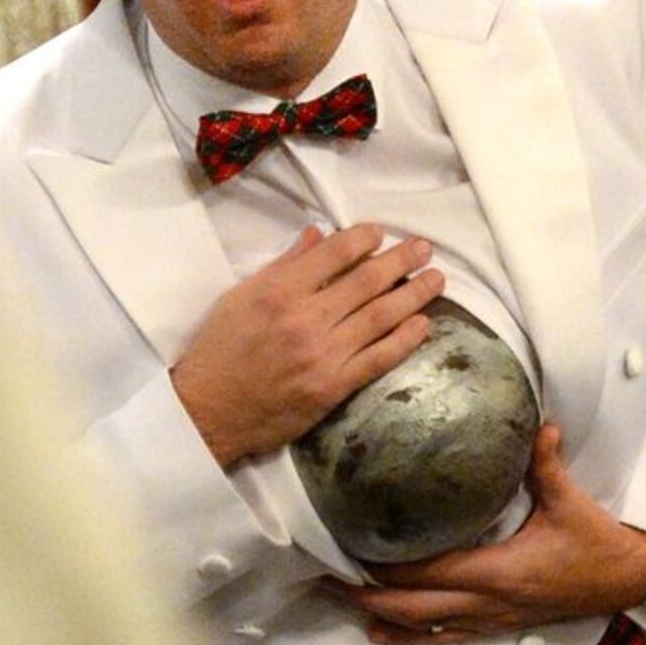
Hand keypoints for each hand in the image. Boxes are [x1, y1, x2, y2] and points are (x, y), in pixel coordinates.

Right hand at [170, 225, 441, 467]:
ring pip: (380, 316)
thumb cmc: (220, 350)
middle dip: (400, 260)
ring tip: (436, 278)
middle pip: (366, 281)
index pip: (335, 253)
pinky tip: (424, 323)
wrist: (209, 411)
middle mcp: (306, 318)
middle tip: (424, 247)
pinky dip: (405, 339)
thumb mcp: (240, 297)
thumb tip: (319, 235)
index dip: (364, 238)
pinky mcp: (333, 386)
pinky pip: (378, 358)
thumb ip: (283, 266)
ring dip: (413, 295)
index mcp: (279, 291)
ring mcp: (323, 354)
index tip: (380, 233)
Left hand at [349, 427, 645, 644]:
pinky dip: (409, 634)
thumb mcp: (572, 501)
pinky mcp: (499, 626)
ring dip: (380, 615)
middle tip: (326, 577)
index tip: (349, 552)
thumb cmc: (599, 542)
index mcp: (500, 571)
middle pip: (411, 606)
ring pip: (422, 626)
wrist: (630, 580)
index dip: (385, 568)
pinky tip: (382, 632)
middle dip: (366, 594)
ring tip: (341, 600)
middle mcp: (488, 603)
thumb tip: (538, 423)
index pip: (428, 572)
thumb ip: (547, 463)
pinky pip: (445, 636)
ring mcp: (491, 619)